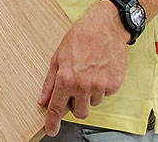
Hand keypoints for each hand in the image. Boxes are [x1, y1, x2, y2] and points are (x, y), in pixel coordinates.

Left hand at [38, 0, 128, 136]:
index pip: (58, 107)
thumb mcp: (57, 58)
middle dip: (76, 104)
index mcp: (66, 79)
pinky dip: (102, 87)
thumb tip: (43, 100)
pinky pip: (106, 95)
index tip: (51, 130)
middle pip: (79, 112)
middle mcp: (84, 85)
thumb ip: (50, 82)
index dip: (53, 121)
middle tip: (75, 88)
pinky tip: (99, 71)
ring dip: (89, 93)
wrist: (104, 28)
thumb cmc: (79, 39)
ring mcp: (101, 86)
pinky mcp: (114, 84)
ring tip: (88, 73)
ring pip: (93, 103)